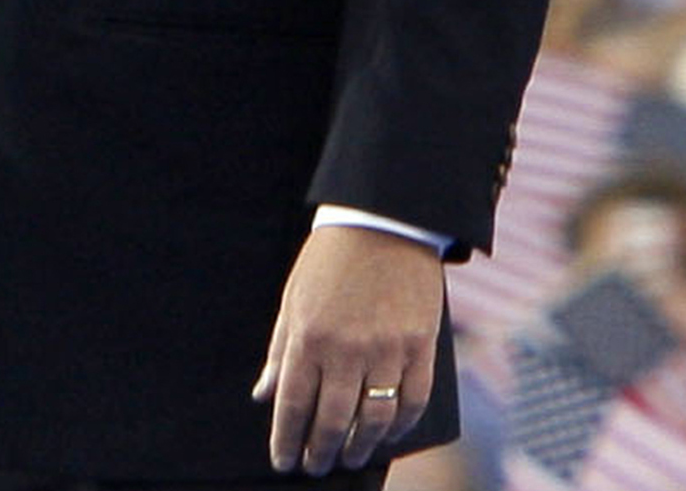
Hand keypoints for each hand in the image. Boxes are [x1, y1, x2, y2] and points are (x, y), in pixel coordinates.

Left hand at [250, 226, 441, 474]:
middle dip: (320, 452)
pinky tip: (389, 433)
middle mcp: (347, 349)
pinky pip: (413, 400)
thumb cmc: (332, 259)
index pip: (293, 405)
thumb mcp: (293, 299)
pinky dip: (401, 425)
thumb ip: (280, 350)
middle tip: (316, 467)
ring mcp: (388, 348)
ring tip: (350, 456)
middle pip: (332, 421)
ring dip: (360, 446)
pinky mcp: (421, 345)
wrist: (384, 220)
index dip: (286, 440)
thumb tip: (264, 395)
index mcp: (309, 336)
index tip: (284, 461)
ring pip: (374, 419)